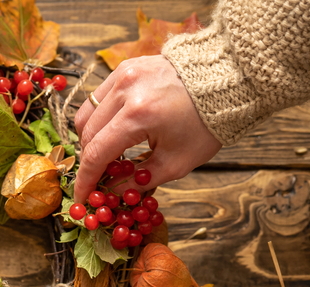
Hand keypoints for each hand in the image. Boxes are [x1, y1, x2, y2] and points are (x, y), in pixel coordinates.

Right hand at [73, 55, 221, 203]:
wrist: (227, 81)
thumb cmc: (205, 124)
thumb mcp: (175, 163)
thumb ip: (138, 180)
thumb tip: (111, 192)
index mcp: (137, 115)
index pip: (96, 154)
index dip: (85, 180)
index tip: (83, 198)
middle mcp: (124, 90)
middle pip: (86, 134)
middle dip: (89, 160)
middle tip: (100, 178)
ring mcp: (122, 74)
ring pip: (87, 114)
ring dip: (91, 139)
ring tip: (109, 155)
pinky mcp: (125, 66)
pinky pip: (99, 97)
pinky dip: (101, 118)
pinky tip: (116, 131)